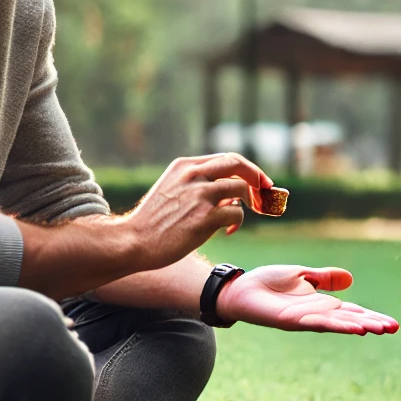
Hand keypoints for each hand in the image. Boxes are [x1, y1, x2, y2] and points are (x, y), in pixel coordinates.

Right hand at [128, 153, 271, 270]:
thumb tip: (229, 196)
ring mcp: (199, 196)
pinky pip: (236, 214)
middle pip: (237, 164)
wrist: (133, 241)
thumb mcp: (171, 190)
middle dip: (257, 176)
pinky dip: (237, 223)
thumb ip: (197, 185)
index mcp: (184, 166)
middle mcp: (193, 175)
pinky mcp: (204, 218)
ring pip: (241, 188)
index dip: (246, 169)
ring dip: (250, 202)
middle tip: (267, 190)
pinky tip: (227, 232)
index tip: (257, 181)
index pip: (225, 158)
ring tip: (239, 219)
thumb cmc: (153, 222)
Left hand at [216, 265, 400, 334]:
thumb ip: (324, 278)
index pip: (352, 311)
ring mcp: (305, 319)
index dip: (371, 316)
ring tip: (380, 329)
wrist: (240, 289)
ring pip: (338, 324)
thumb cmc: (267, 282)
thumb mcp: (302, 275)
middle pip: (350, 320)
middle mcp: (316, 314)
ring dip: (359, 326)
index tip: (392, 323)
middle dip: (372, 324)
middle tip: (394, 328)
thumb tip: (350, 280)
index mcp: (321, 303)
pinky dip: (336, 324)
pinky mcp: (291, 320)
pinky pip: (317, 323)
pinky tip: (352, 327)